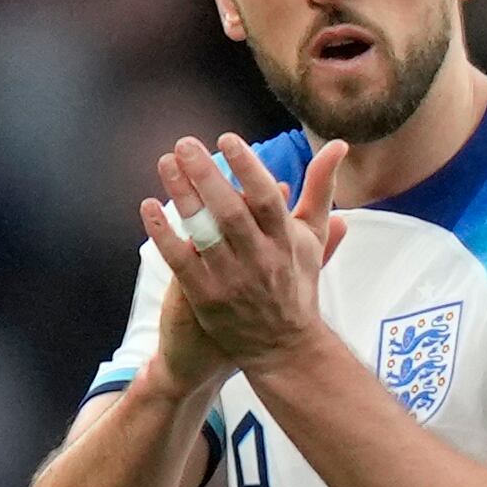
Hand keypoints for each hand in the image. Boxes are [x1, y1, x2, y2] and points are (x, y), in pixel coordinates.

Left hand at [139, 133, 350, 373]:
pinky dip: (164, 234)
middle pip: (231, 213)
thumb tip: (338, 145)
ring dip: (183, 197)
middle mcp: (260, 259)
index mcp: (286, 241)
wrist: (284, 347)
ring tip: (166, 164)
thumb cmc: (297, 284)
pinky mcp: (206, 298)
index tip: (227, 140)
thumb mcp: (312, 237)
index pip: (267, 199)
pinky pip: (181, 261)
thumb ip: (321, 189)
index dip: (248, 168)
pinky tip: (148, 207)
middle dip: (207, 175)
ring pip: (204, 234)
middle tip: (185, 144)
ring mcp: (231, 280)